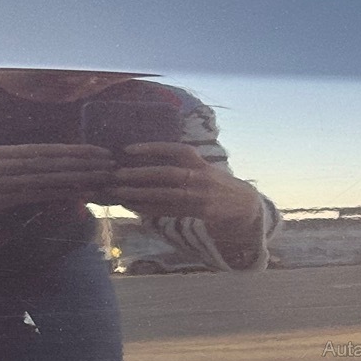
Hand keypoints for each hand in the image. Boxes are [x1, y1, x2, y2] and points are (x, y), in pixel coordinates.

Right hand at [0, 144, 115, 211]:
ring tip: (101, 178)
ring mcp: (2, 183)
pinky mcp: (4, 201)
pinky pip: (39, 197)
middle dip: (82, 164)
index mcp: (3, 151)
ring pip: (47, 180)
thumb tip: (63, 157)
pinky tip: (81, 193)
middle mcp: (2, 164)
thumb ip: (27, 157)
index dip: (73, 150)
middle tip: (109, 164)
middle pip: (50, 164)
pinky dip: (61, 195)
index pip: (46, 149)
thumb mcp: (0, 158)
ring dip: (77, 179)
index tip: (98, 151)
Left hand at [112, 144, 264, 233]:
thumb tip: (146, 158)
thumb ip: (181, 163)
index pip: (173, 150)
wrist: (243, 204)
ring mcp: (200, 195)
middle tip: (117, 174)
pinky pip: (169, 211)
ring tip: (119, 193)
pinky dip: (149, 209)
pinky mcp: (200, 212)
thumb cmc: (215, 182)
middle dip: (140, 174)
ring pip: (165, 195)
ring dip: (140, 194)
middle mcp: (199, 176)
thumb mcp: (202, 167)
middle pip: (166, 174)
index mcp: (199, 161)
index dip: (151, 148)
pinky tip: (132, 207)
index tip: (128, 149)